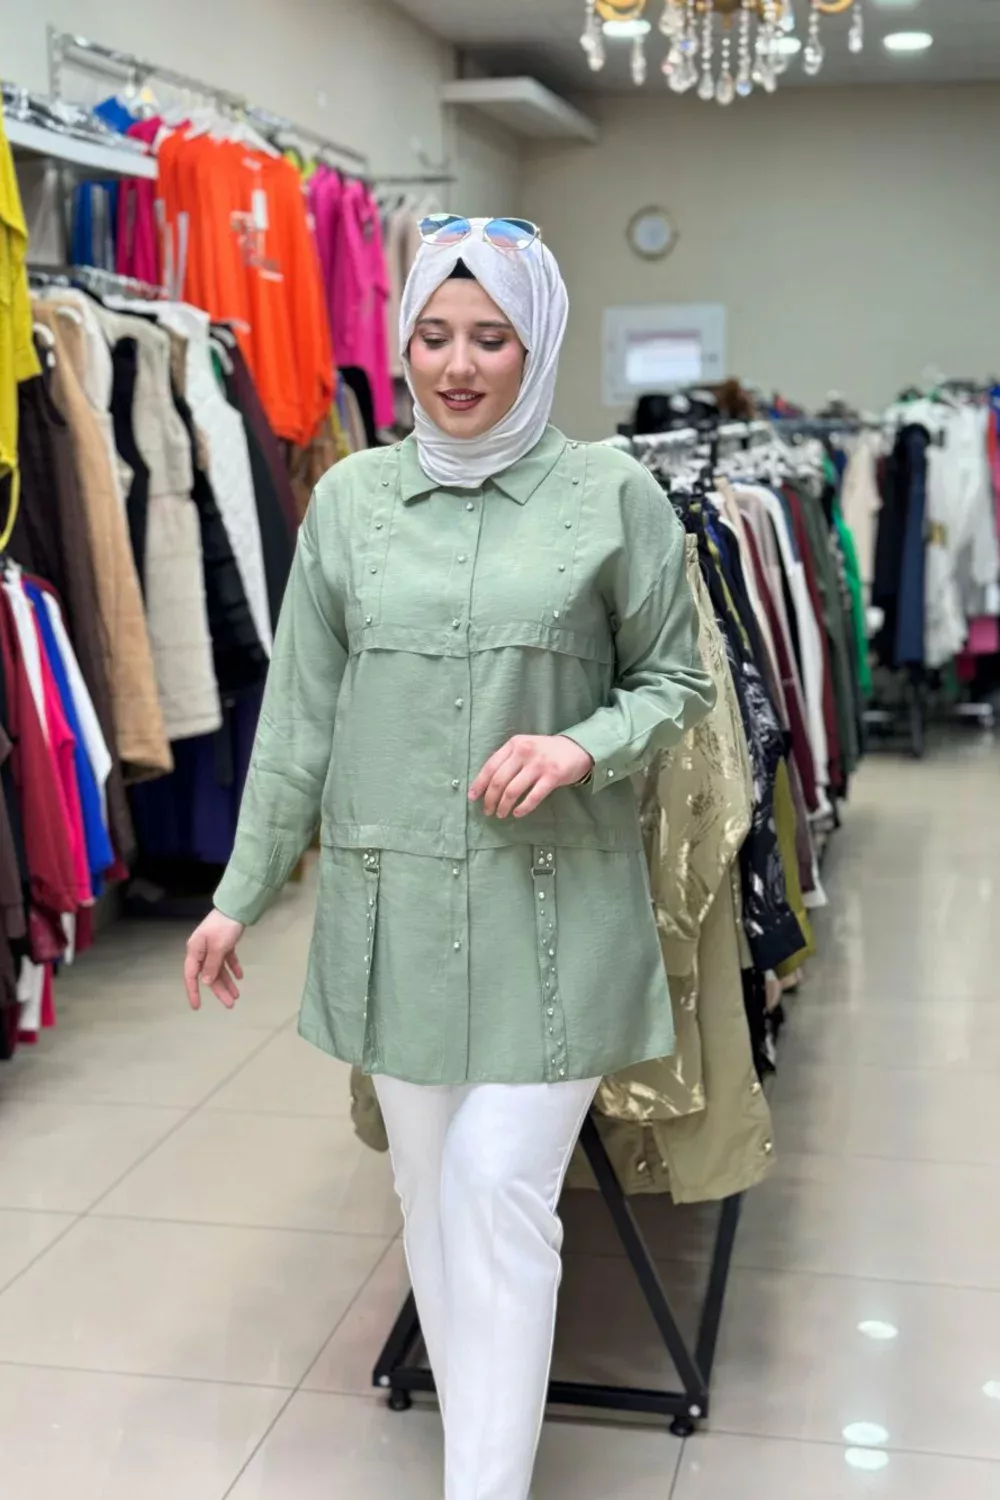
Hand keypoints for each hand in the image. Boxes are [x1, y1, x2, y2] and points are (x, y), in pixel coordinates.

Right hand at [184, 910, 245, 1009]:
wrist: (236, 907)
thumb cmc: (224, 927)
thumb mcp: (218, 948)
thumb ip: (212, 966)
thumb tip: (206, 982)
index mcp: (195, 951)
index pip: (192, 976)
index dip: (193, 992)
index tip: (197, 1007)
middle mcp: (202, 951)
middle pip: (209, 975)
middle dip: (219, 990)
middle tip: (230, 1004)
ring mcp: (213, 946)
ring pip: (219, 969)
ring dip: (227, 981)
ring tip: (237, 995)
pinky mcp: (224, 942)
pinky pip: (227, 959)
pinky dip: (232, 967)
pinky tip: (240, 976)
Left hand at [468, 735, 593, 819]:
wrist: (578, 747)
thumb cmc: (546, 751)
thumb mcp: (525, 747)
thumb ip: (508, 760)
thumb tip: (487, 784)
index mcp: (514, 744)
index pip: (490, 766)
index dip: (479, 784)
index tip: (472, 798)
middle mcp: (524, 752)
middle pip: (499, 781)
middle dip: (490, 799)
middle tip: (487, 811)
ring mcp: (539, 764)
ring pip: (513, 790)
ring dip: (504, 806)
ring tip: (501, 814)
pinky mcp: (553, 776)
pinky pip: (533, 796)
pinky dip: (523, 808)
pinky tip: (517, 813)